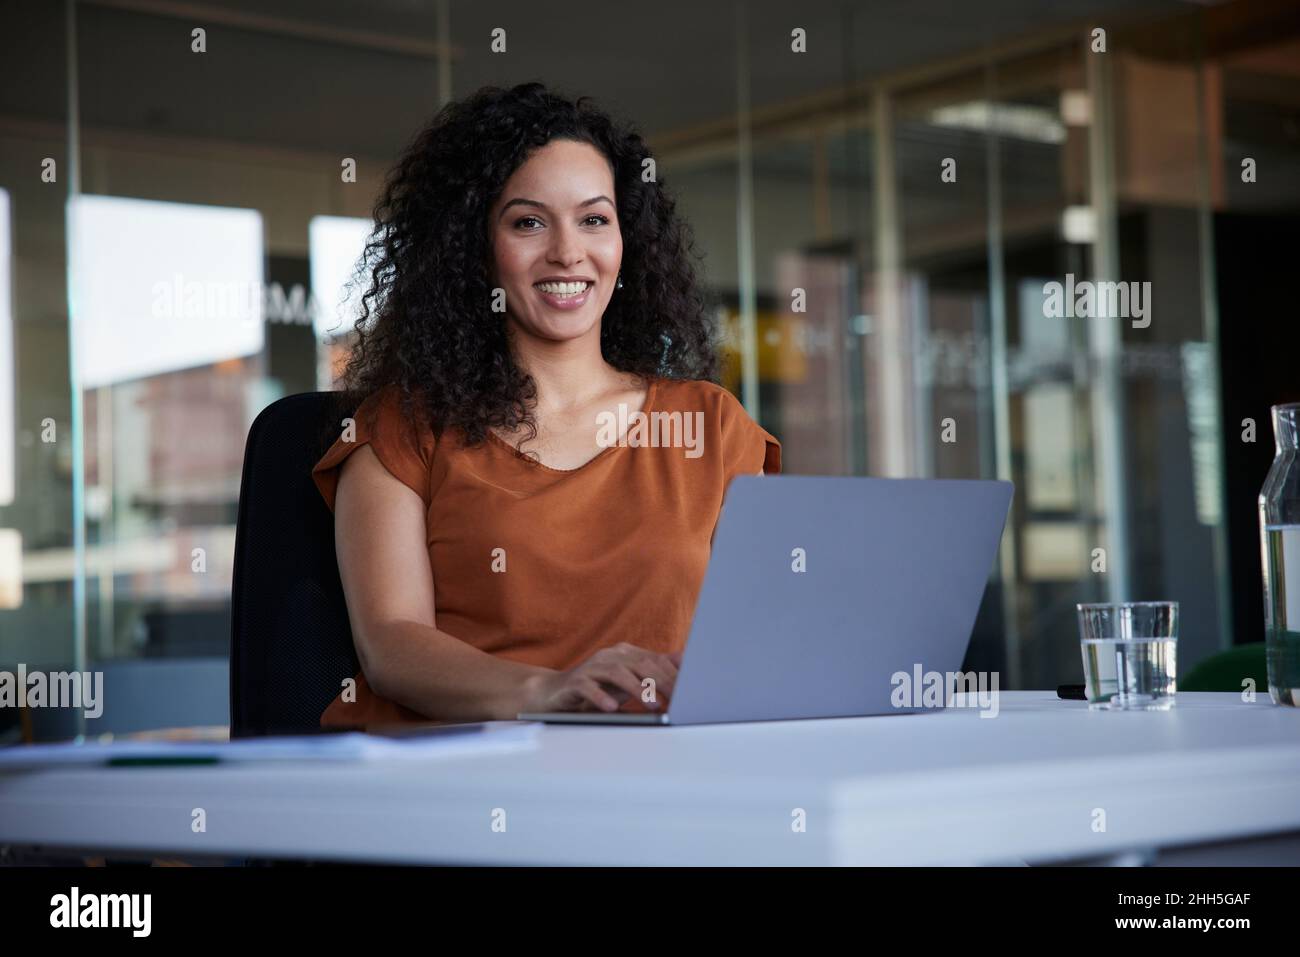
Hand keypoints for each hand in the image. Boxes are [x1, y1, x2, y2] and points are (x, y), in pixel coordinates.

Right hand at [520, 643, 681, 713]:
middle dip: (661, 681)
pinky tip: (611, 708)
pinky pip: (588, 687)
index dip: (673, 675)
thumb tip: (686, 659)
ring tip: (653, 705)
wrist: (554, 693)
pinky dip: (601, 696)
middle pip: (640, 664)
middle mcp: (610, 655)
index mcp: (625, 653)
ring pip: (617, 673)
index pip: (654, 660)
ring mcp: (591, 667)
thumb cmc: (598, 688)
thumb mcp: (629, 681)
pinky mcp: (574, 682)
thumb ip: (655, 670)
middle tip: (677, 700)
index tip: (689, 692)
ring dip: (637, 689)